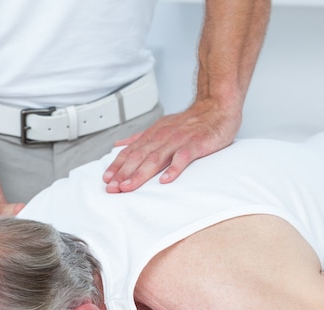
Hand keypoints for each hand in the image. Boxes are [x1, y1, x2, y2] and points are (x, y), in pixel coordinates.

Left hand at [102, 100, 241, 192]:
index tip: (106, 179)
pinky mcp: (196, 144)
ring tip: (128, 187)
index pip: (130, 152)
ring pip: (156, 158)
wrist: (217, 107)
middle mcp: (162, 137)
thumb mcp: (160, 127)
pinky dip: (173, 169)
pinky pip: (183, 157)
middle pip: (139, 157)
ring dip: (140, 174)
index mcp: (153, 135)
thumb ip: (139, 138)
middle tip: (112, 188)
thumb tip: (118, 145)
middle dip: (123, 173)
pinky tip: (165, 181)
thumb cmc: (190, 122)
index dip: (117, 166)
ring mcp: (179, 140)